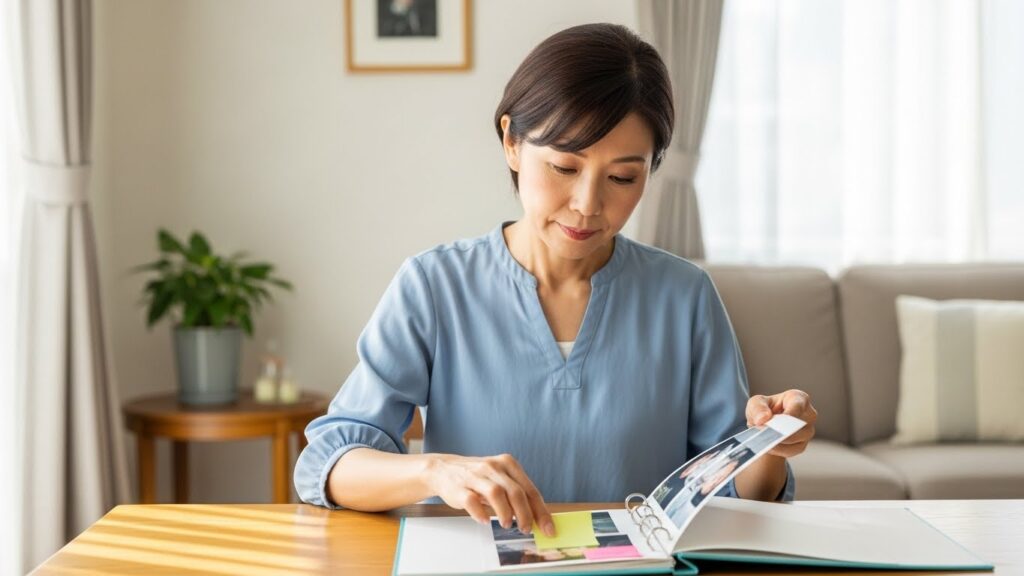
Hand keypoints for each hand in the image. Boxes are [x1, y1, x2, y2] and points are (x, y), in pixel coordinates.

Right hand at [427, 453, 554, 536]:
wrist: (444, 469)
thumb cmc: (477, 477)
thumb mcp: (500, 478)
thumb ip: (517, 494)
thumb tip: (537, 518)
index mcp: (508, 464)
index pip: (529, 489)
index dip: (541, 511)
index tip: (548, 528)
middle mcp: (493, 467)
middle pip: (515, 491)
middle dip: (525, 514)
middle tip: (526, 529)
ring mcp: (475, 476)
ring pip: (496, 493)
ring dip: (505, 512)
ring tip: (507, 525)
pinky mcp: (459, 487)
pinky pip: (471, 501)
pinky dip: (480, 513)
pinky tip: (485, 520)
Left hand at [745, 389, 816, 457]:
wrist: (765, 426)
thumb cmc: (764, 409)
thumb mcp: (756, 403)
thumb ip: (758, 407)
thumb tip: (763, 419)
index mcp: (799, 398)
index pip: (797, 405)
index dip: (788, 414)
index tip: (777, 420)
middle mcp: (808, 415)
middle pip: (798, 424)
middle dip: (780, 429)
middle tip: (764, 432)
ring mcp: (807, 431)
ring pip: (795, 439)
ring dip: (778, 440)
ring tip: (763, 439)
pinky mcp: (802, 445)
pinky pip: (791, 450)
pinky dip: (778, 449)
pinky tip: (768, 447)